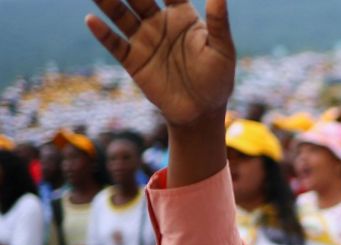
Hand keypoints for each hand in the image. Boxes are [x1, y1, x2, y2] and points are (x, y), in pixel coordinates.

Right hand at [85, 0, 235, 127]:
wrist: (201, 111)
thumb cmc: (217, 78)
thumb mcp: (221, 49)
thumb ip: (218, 22)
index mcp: (182, 16)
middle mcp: (159, 23)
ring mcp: (144, 40)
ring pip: (121, 15)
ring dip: (108, 2)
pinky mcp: (133, 61)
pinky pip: (115, 44)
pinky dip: (103, 33)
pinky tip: (92, 20)